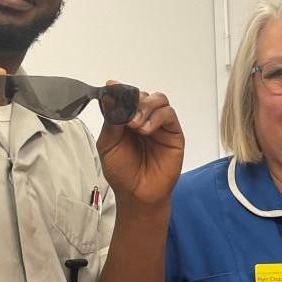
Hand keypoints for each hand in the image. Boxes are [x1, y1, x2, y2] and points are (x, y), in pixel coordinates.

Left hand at [97, 83, 184, 208]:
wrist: (137, 194)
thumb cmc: (122, 173)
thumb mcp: (108, 144)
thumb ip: (110, 119)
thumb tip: (109, 94)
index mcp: (126, 120)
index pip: (125, 96)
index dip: (119, 90)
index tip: (111, 87)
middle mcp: (144, 119)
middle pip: (143, 94)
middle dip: (133, 100)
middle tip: (125, 115)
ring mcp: (159, 126)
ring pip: (159, 100)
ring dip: (145, 107)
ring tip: (135, 126)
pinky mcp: (174, 134)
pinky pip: (169, 115)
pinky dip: (157, 117)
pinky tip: (146, 130)